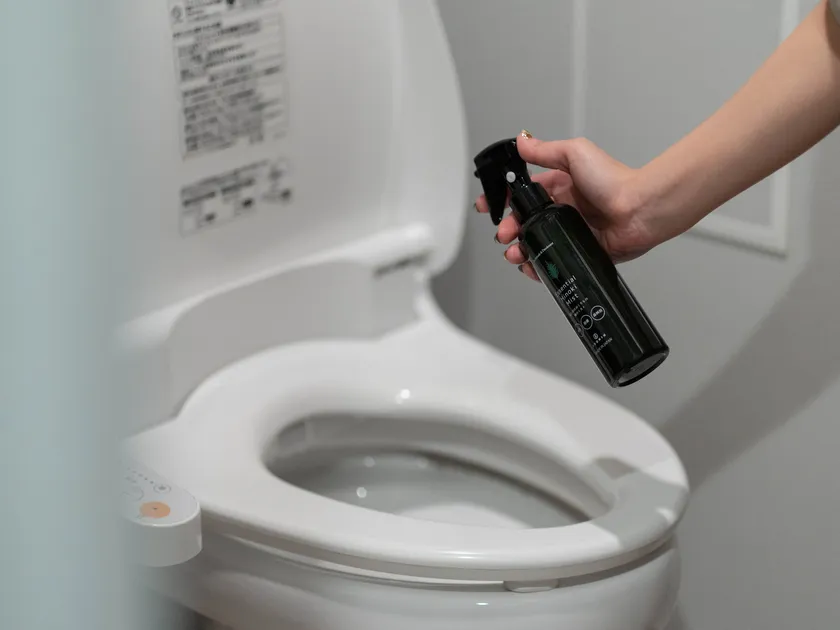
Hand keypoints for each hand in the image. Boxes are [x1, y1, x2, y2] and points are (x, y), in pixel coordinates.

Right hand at [475, 133, 658, 280]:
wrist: (638, 211)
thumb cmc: (614, 180)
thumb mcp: (575, 154)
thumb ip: (545, 151)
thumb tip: (522, 140)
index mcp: (559, 186)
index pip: (522, 194)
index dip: (502, 199)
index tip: (488, 205)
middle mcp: (562, 210)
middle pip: (523, 222)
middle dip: (507, 228)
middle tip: (504, 233)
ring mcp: (569, 232)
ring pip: (533, 244)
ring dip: (518, 250)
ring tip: (514, 253)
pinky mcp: (578, 252)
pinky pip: (552, 262)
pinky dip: (537, 267)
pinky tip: (529, 266)